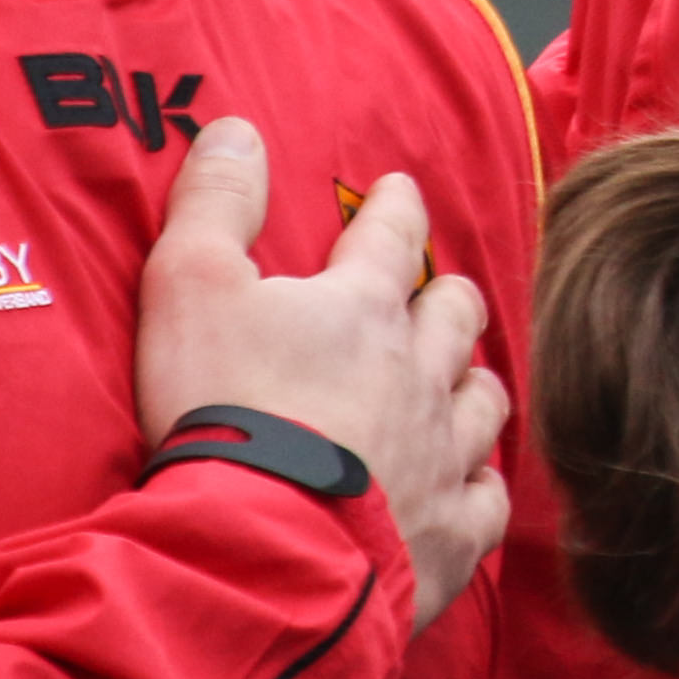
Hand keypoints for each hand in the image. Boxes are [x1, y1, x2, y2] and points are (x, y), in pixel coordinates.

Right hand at [134, 120, 511, 629]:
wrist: (260, 548)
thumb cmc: (223, 411)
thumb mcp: (191, 288)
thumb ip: (213, 206)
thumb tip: (236, 130)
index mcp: (363, 310)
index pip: (392, 236)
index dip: (397, 209)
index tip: (403, 191)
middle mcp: (420, 375)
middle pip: (455, 318)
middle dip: (448, 297)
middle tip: (442, 292)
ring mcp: (443, 456)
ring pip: (484, 403)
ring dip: (472, 386)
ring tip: (463, 383)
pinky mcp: (448, 534)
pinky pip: (487, 501)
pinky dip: (480, 489)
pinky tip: (469, 490)